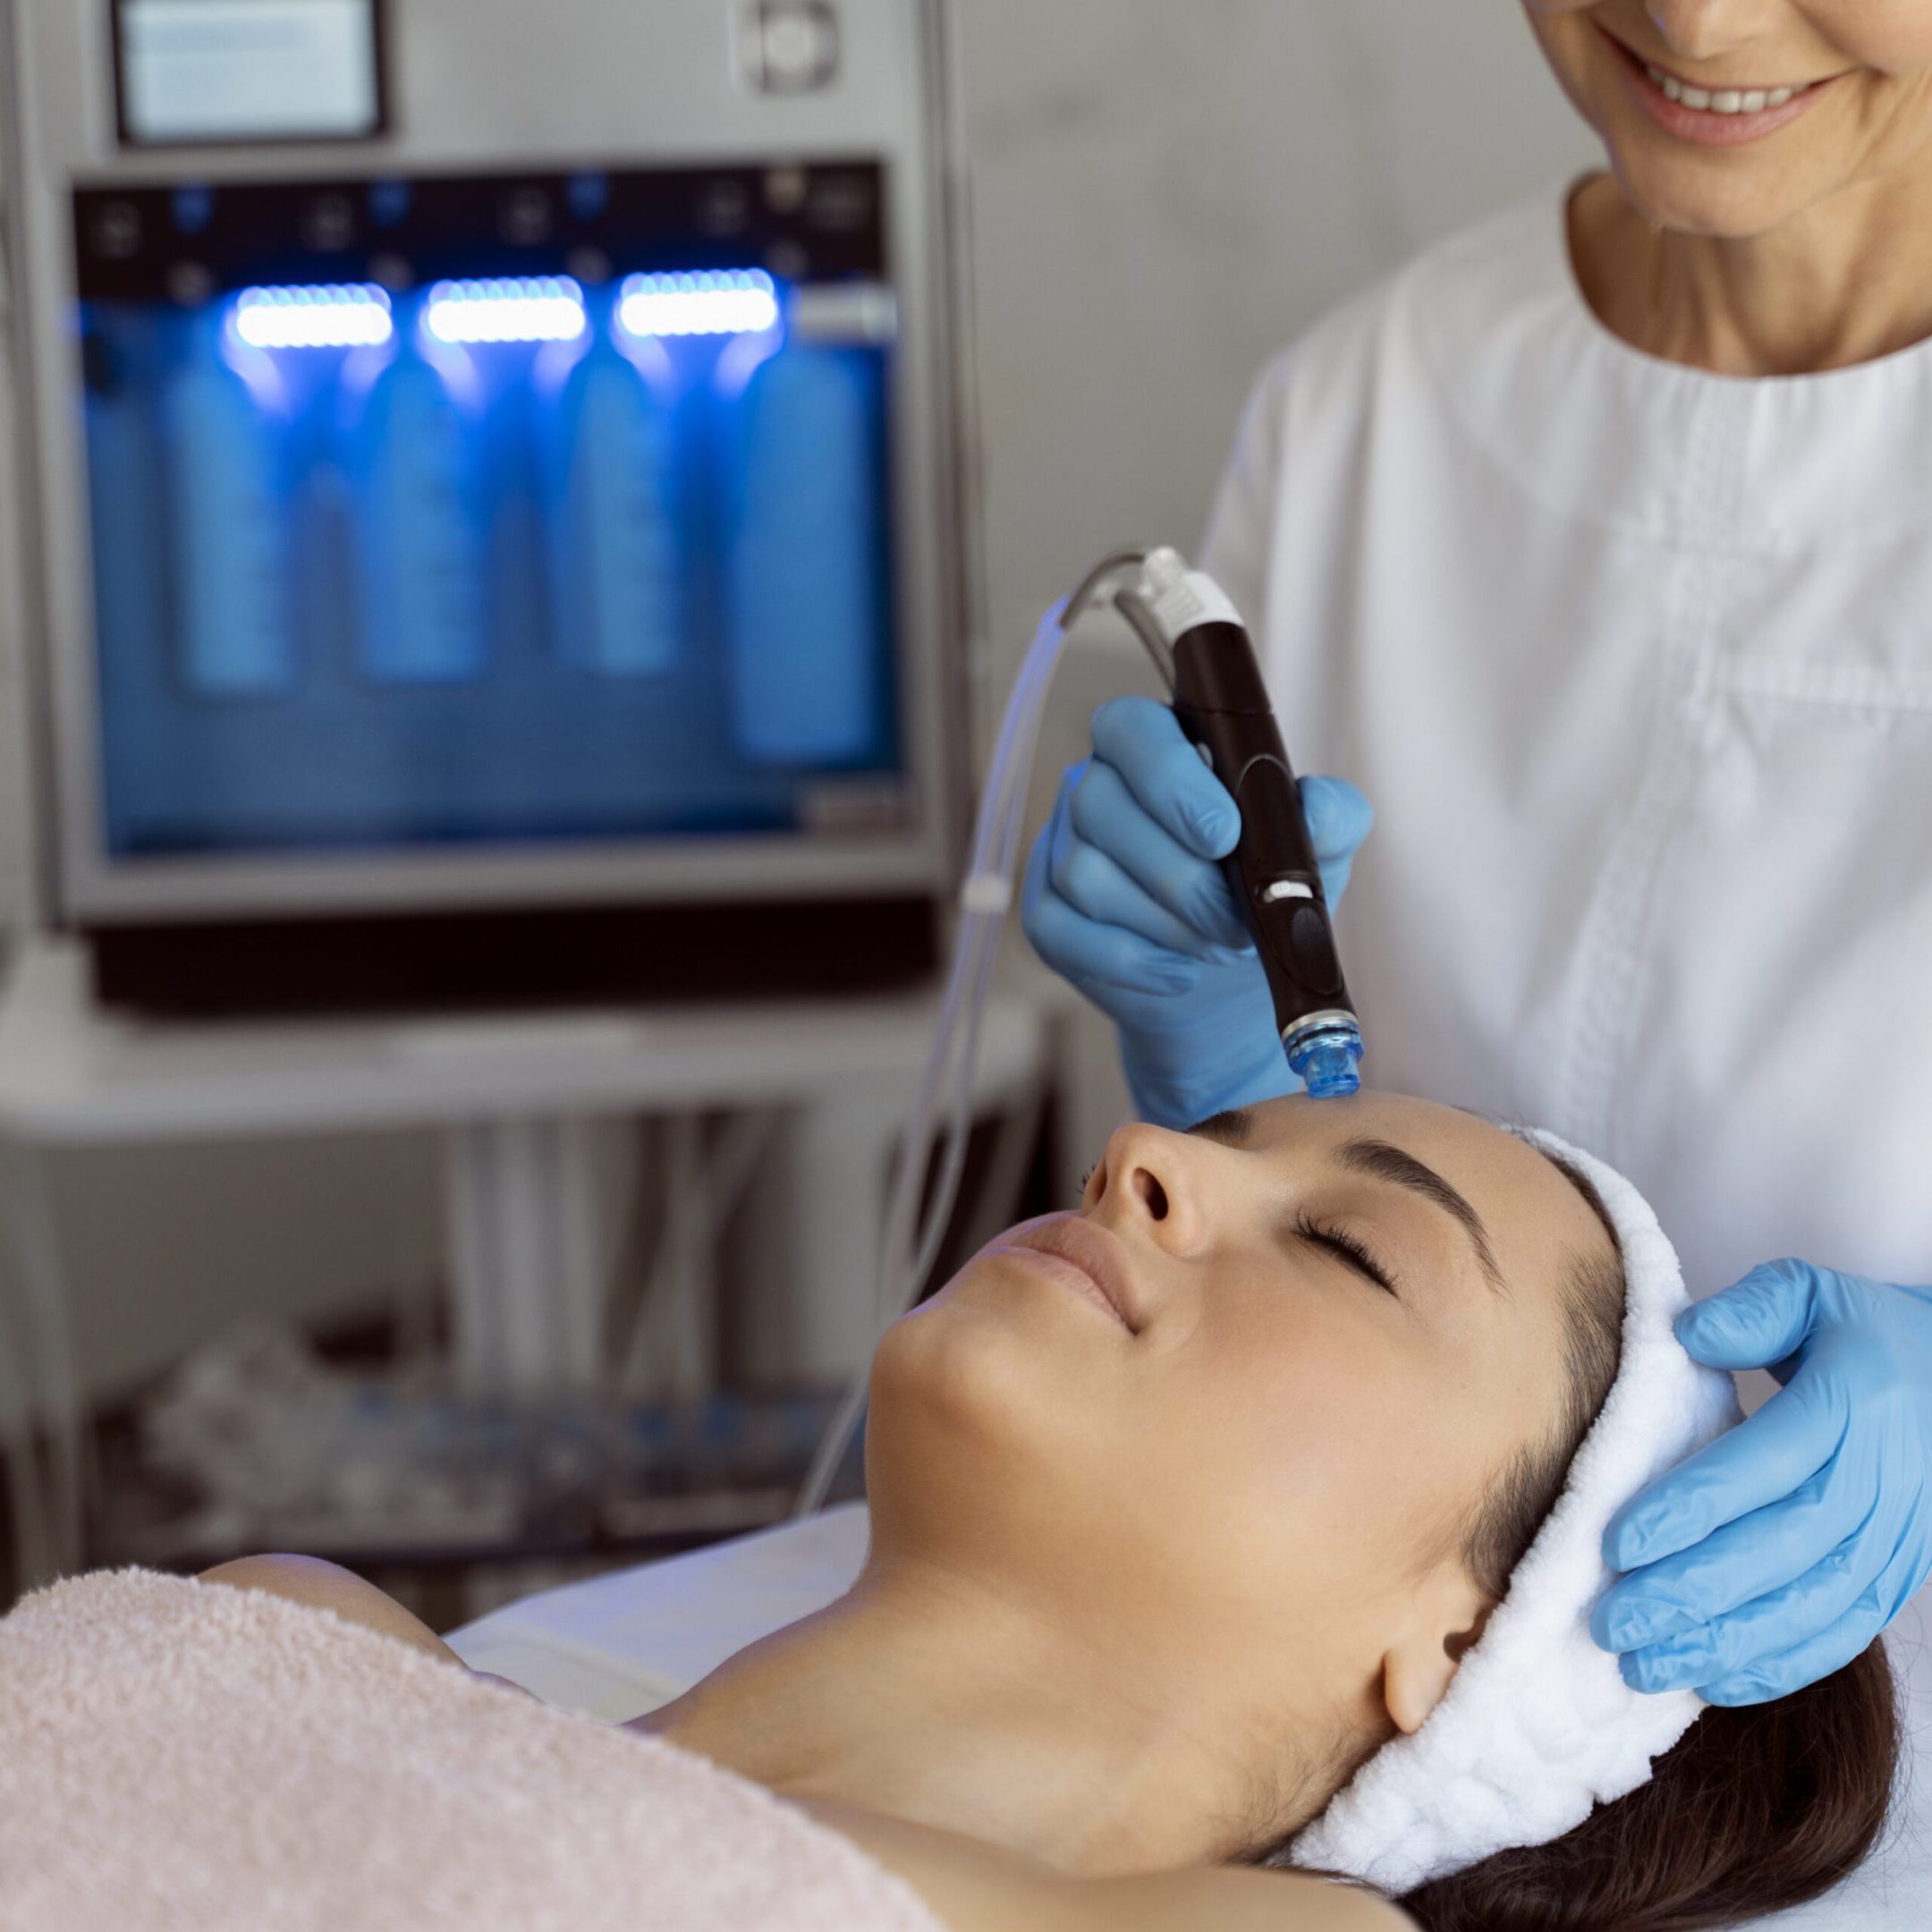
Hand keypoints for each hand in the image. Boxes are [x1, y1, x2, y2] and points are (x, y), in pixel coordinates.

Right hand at [1020, 688, 1372, 1128]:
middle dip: (1180, 875)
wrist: (1231, 987)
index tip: (1225, 834)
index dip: (1167, 776)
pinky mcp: (1047, 916)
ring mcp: (1062, 850)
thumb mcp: (1316, 852)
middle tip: (1235, 920)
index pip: (1128, 727)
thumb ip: (1331, 815)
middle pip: (1101, 805)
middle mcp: (1097, 787)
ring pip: (1085, 873)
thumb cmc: (1265, 895)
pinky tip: (1180, 974)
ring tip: (1216, 946)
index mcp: (1158, 747)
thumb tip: (1314, 809)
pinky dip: (1130, 960)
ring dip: (1162, 922)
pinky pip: (1061, 930)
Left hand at [1591, 1258, 1931, 1704]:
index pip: (1764, 1465)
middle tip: (1612, 1622)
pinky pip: (1843, 1631)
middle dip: (1692, 1593)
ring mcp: (1897, 1534)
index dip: (1692, 1507)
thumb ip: (1753, 1310)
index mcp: (1850, 1404)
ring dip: (1725, 1643)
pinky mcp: (1900, 1572)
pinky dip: (1780, 1665)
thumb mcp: (1812, 1294)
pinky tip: (1713, 1681)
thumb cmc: (1860, 1334)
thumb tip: (1690, 1334)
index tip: (1617, 1541)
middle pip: (1783, 1549)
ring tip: (1643, 1665)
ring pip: (1812, 1604)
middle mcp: (1879, 1478)